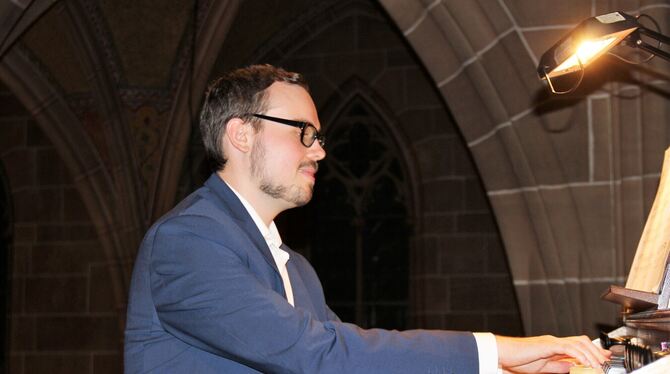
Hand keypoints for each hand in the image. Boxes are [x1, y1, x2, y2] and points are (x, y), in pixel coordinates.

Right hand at [496, 335, 610, 372]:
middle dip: (596, 351)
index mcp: (553, 346)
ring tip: (599, 366)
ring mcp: (551, 342)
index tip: (603, 359)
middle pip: (581, 341)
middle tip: (605, 362)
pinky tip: (586, 363)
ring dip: (591, 354)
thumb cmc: (516, 359)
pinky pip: (568, 348)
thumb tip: (572, 367)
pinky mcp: (547, 345)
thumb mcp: (542, 367)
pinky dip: (580, 355)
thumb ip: (558, 366)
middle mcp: (554, 341)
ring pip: (578, 343)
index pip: (577, 346)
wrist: (503, 354)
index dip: (593, 351)